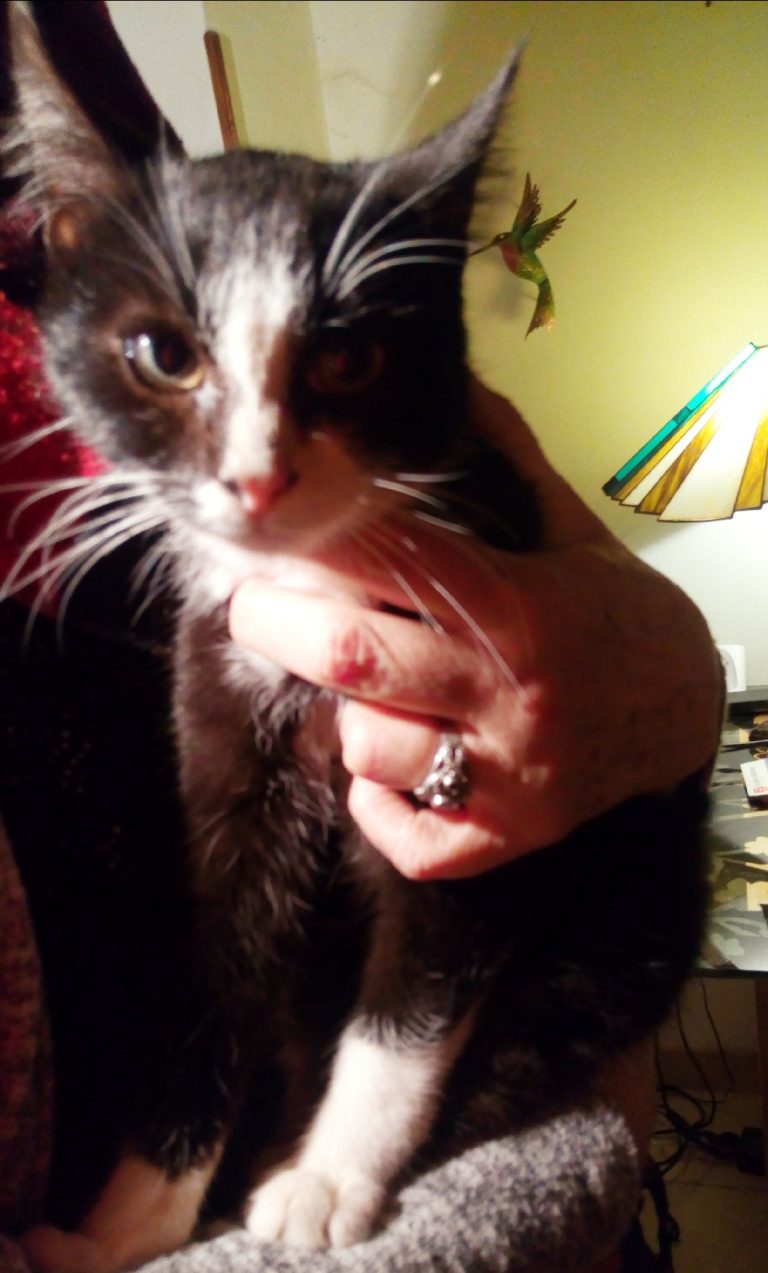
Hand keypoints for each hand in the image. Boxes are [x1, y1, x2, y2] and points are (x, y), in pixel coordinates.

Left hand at [229, 382, 722, 880]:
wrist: (686, 707)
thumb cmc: (616, 613)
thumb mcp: (568, 528)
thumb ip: (504, 459)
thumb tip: (453, 381)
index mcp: (520, 606)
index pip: (391, 560)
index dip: (314, 538)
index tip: (270, 527)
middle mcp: (509, 694)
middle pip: (353, 657)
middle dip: (277, 623)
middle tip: (253, 604)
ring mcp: (507, 775)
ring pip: (368, 748)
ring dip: (342, 713)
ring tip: (357, 688)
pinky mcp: (507, 834)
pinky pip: (410, 840)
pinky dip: (377, 803)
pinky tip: (384, 764)